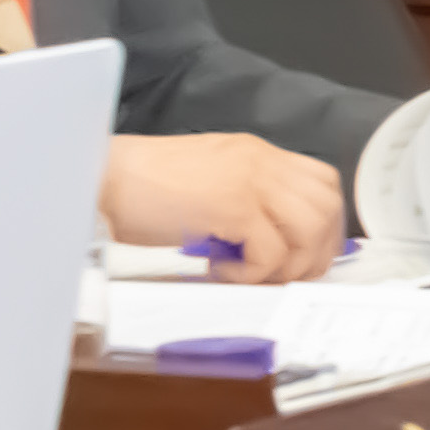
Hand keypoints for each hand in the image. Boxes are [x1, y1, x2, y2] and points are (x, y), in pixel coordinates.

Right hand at [106, 131, 348, 271]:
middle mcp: (263, 161)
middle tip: (286, 274)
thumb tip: (274, 243)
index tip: (305, 253)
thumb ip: (245, 199)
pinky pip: (272, 252)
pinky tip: (222, 271)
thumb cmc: (142, 186)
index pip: (323, 183)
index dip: (325, 224)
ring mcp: (252, 181)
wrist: (101, 175)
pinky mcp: (234, 206)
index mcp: (259, 154)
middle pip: (328, 207)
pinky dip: (255, 273)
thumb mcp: (208, 181)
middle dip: (317, 250)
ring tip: (255, 275)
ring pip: (311, 229)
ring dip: (290, 264)